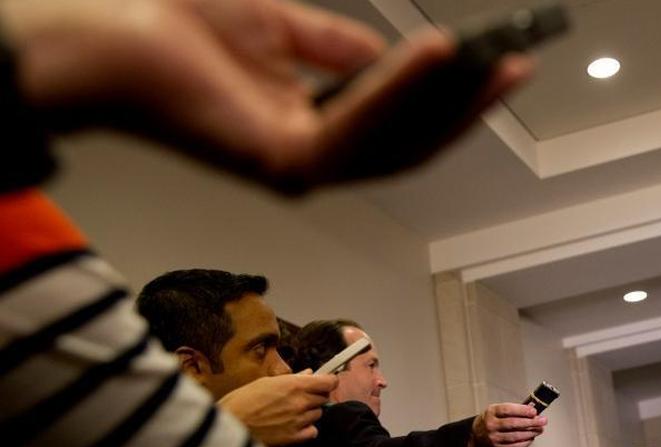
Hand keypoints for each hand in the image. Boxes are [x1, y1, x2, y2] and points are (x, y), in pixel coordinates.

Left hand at [2, 0, 533, 189]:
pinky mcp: (286, 164)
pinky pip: (360, 128)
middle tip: (513, 69)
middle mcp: (313, 161)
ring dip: (447, 98)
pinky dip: (401, 90)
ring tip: (487, 60)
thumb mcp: (282, 29)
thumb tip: (387, 53)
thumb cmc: (177, 34)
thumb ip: (337, 46)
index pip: (400, 127)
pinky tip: (434, 57)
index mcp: (312, 132)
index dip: (452, 100)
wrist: (112, 41)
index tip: (494, 66)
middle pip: (412, 143)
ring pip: (396, 142)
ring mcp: (301, 169)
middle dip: (467, 107)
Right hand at [217, 371, 336, 446]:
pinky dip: (306, 430)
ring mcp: (299, 421)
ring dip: (309, 413)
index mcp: (294, 385)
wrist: (227, 425)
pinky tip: (292, 427)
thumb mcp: (265, 382)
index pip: (329, 382)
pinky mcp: (294, 438)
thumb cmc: (241, 402)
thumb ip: (292, 379)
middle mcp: (300, 402)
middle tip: (298, 399)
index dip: (329, 382)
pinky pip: (312, 432)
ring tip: (288, 413)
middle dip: (315, 397)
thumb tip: (308, 374)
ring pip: (317, 414)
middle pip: (324, 398)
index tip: (326, 383)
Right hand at [469, 402, 546, 446]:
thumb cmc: (492, 419)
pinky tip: (531, 438)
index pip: (508, 410)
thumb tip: (532, 411)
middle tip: (543, 421)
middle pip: (513, 424)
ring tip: (540, 429)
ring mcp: (494, 438)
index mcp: (492, 412)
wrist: (477, 435)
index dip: (523, 411)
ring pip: (515, 436)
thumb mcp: (497, 409)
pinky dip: (525, 443)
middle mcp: (491, 425)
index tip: (534, 411)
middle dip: (531, 422)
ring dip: (531, 433)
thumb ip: (514, 410)